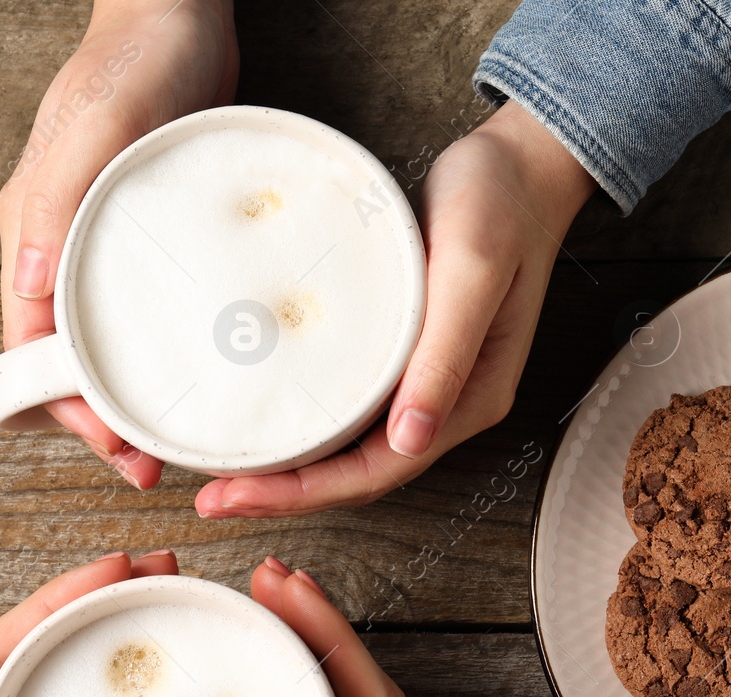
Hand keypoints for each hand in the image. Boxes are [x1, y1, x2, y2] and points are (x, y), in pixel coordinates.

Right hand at [0, 0, 237, 490]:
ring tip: (176, 439)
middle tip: (153, 467)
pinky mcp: (143, 240)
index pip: (30, 350)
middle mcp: (55, 250)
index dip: (67, 411)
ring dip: (129, 399)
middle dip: (99, 423)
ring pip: (101, 347)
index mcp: (30, 235)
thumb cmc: (135, 62)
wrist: (177, 14)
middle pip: (63, 364)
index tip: (117, 448)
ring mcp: (98, 247)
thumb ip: (56, 205)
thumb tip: (30, 297)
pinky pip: (138, 315)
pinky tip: (200, 375)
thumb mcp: (97, 129)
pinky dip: (159, 357)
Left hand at [0, 549, 181, 696]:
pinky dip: (135, 693)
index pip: (17, 639)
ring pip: (79, 680)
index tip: (120, 564)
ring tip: (176, 603)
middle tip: (165, 570)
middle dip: (106, 599)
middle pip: (53, 647)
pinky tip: (171, 686)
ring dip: (122, 635)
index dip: (68, 595)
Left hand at [193, 101, 595, 516]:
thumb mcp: (471, 270)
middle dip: (286, 493)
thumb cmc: (499, 205)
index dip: (306, 493)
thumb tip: (411, 437)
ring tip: (227, 472)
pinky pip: (351, 411)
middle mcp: (447, 402)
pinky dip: (307, 426)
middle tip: (212, 496)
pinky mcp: (407, 355)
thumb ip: (446, 354)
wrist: (518, 166)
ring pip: (352, 449)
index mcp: (470, 397)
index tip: (237, 496)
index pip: (379, 471)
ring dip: (292, 469)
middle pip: (359, 473)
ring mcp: (427, 382)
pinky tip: (268, 419)